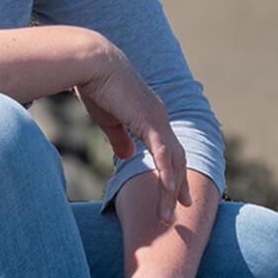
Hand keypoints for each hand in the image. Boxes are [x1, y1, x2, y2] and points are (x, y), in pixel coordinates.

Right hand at [74, 37, 192, 225]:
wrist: (94, 63)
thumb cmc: (98, 87)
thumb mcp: (110, 120)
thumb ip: (120, 138)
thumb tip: (126, 155)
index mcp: (151, 116)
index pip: (168, 149)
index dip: (172, 171)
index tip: (175, 191)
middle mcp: (160, 118)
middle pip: (175, 159)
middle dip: (179, 185)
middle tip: (183, 207)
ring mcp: (158, 119)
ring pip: (171, 162)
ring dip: (170, 190)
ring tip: (167, 214)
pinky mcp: (149, 121)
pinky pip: (162, 154)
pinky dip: (166, 175)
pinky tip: (167, 192)